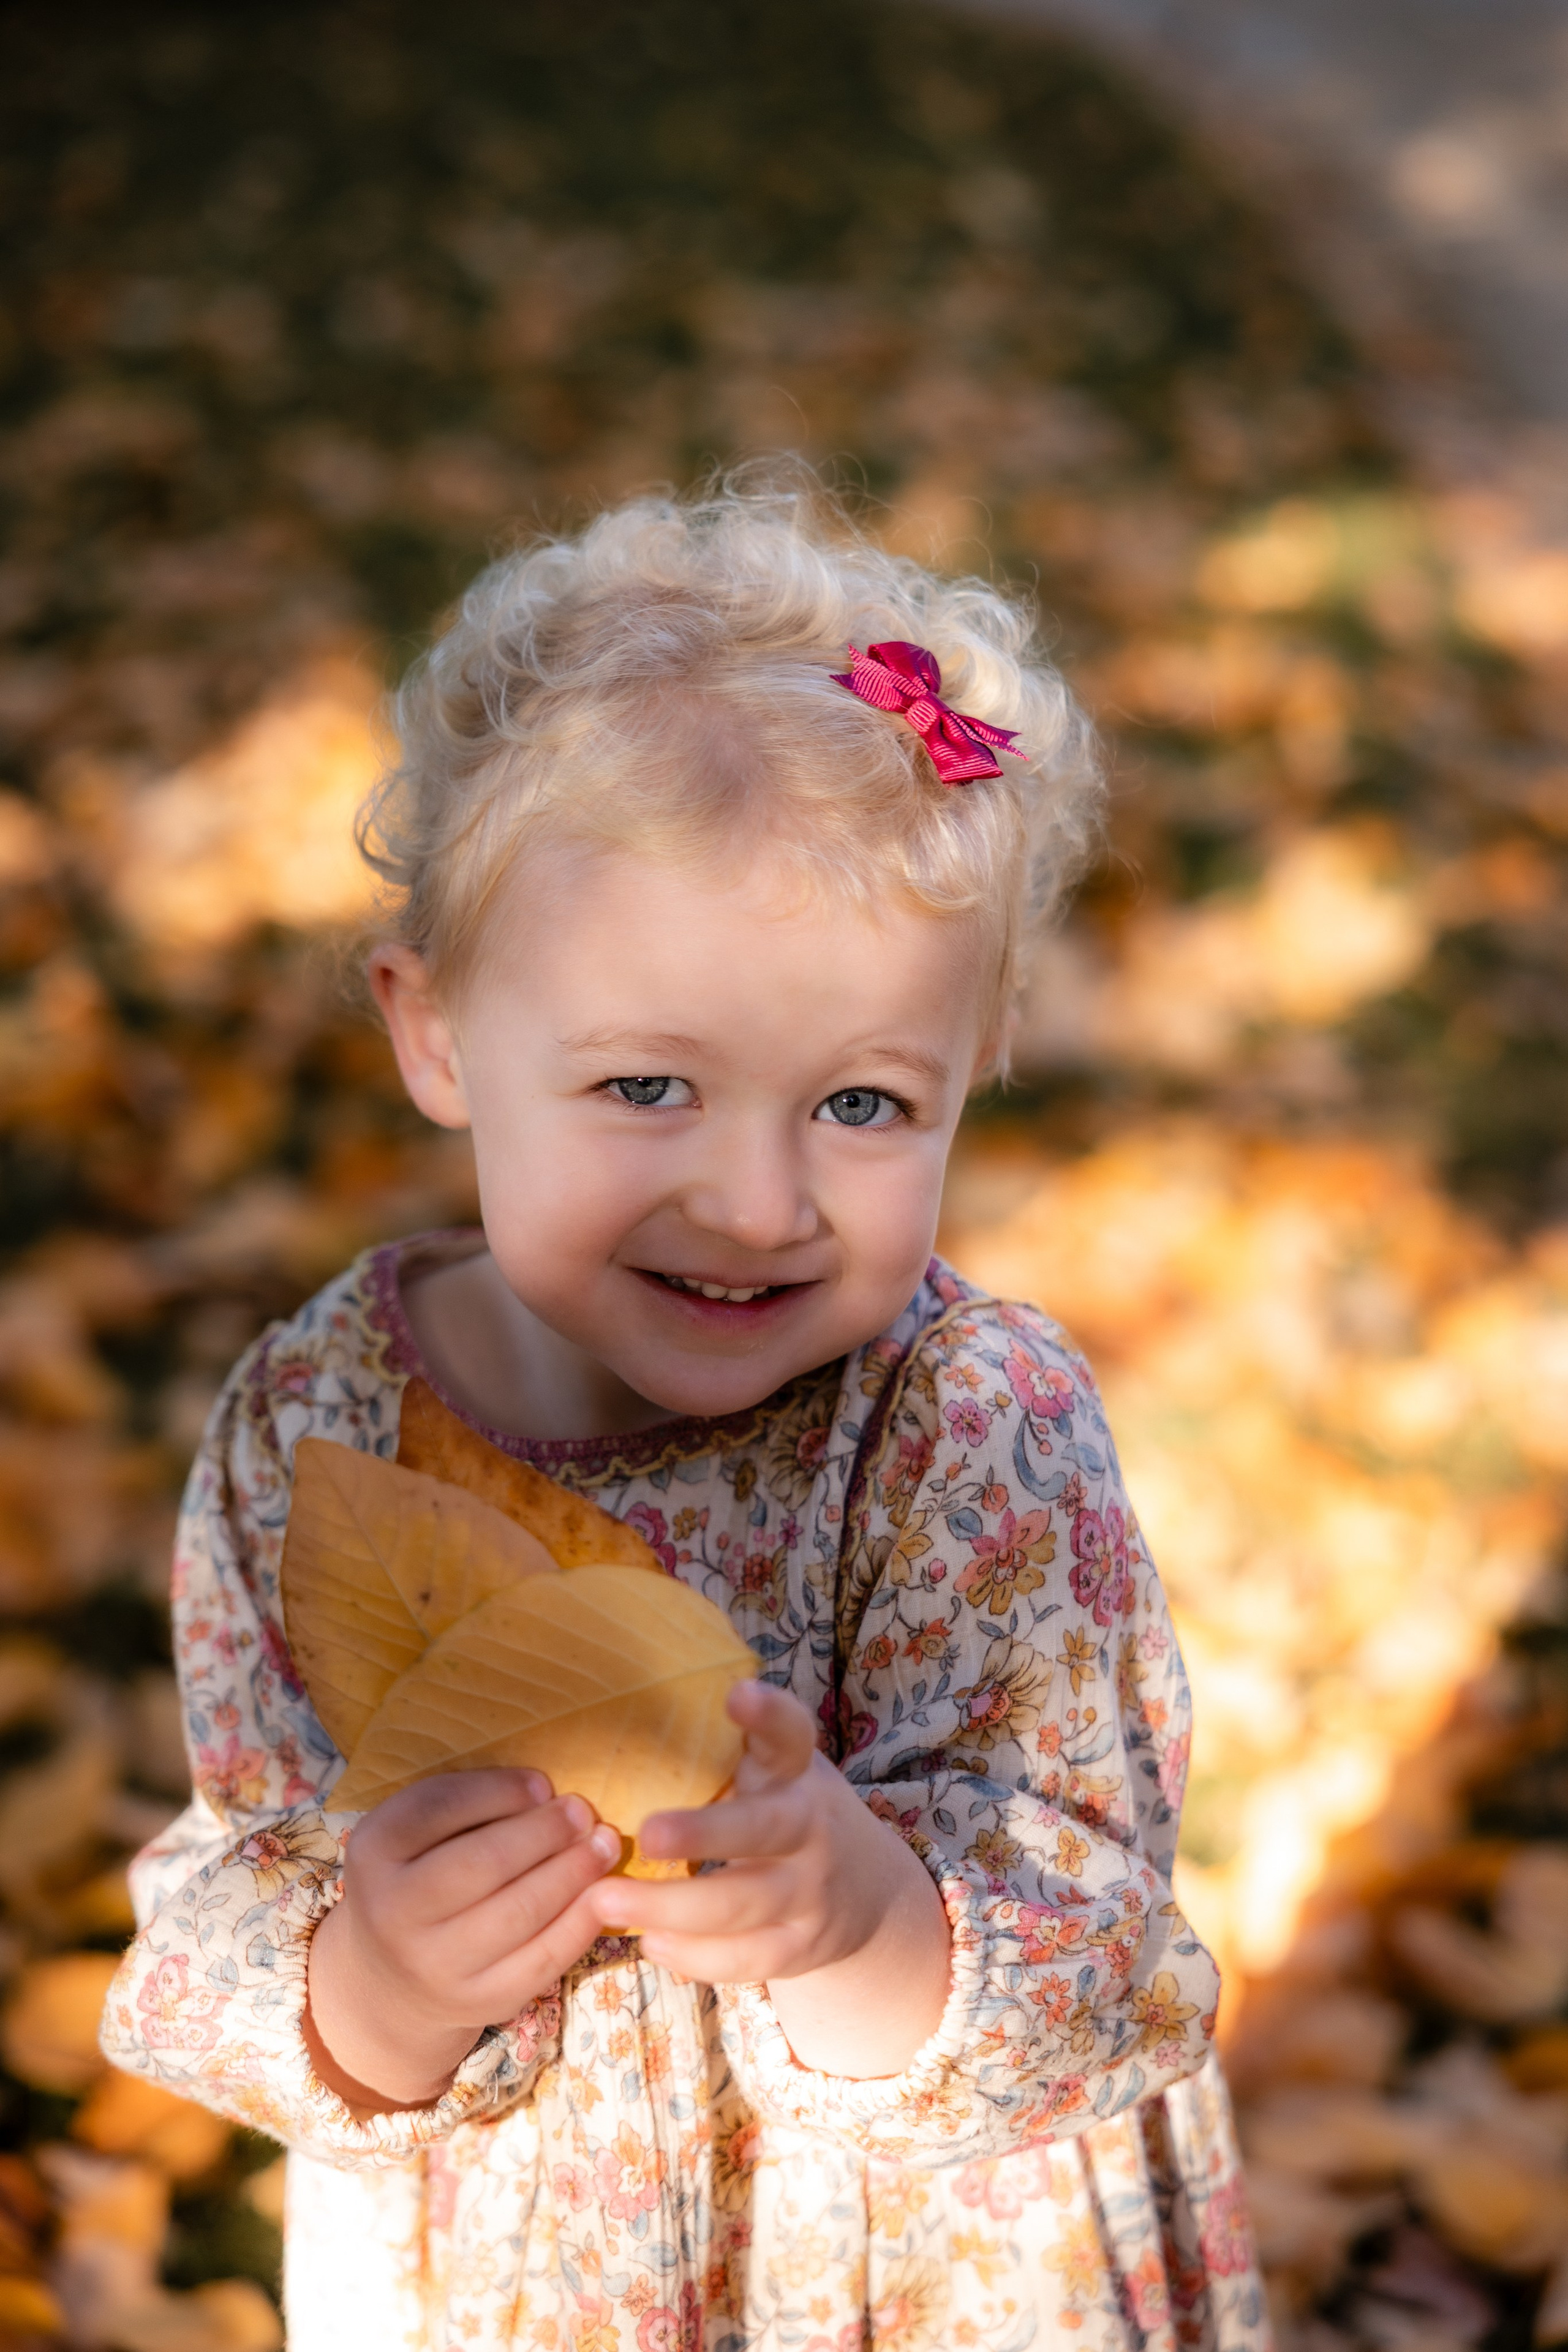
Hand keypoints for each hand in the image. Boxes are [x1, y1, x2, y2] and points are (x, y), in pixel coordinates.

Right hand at [307, 1769, 619, 2108]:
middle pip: (484, 1862)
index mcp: (374, 1850)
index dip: (501, 1791)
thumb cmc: (416, 1879)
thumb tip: (543, 1792)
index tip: (545, 1783)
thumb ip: (464, 1804)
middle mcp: (394, 1913)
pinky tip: (601, 1895)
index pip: (439, 1808)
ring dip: (573, 1872)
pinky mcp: (478, 2002)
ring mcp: (435, 1966)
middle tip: (583, 1811)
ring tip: (603, 1844)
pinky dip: (580, 1922)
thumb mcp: (414, 1833)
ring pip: (520, 1912)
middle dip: (546, 1832)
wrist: (390, 1980)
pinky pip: (542, 1960)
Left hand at [586, 1683, 950, 2076]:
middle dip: (705, 1834)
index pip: (792, 1732)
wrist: (866, 1892)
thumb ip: (723, 1748)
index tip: (736, 1694)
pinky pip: (747, 1958)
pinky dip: (696, 1956)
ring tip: (605, 1900)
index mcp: (797, 1769)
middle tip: (648, 1833)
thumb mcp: (774, 1770)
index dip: (768, 1713)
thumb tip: (619, 1704)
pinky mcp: (800, 1946)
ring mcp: (810, 1890)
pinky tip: (649, 1942)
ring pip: (742, 1904)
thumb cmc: (785, 1810)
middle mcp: (811, 1825)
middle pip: (761, 1829)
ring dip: (672, 1906)